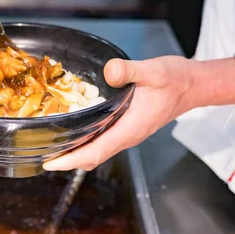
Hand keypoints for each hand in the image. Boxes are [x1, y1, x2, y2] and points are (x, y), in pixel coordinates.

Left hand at [43, 56, 234, 171]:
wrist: (194, 85)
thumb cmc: (175, 79)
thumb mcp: (153, 70)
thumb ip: (129, 70)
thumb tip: (108, 71)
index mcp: (130, 128)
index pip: (96, 151)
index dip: (71, 160)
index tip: (50, 163)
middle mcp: (127, 135)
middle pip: (92, 156)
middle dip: (66, 159)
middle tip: (40, 153)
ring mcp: (128, 133)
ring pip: (97, 150)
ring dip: (75, 151)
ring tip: (51, 144)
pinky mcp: (128, 127)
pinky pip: (102, 140)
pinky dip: (85, 141)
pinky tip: (74, 129)